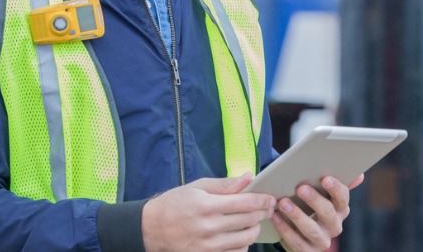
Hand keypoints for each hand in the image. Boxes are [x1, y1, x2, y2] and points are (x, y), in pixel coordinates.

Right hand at [141, 173, 276, 251]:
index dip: (263, 200)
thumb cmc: (175, 203)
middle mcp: (209, 227)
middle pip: (249, 221)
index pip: (246, 203)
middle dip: (263, 213)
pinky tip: (241, 236)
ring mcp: (208, 246)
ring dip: (255, 229)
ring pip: (246, 240)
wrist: (151, 229)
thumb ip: (225, 184)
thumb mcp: (197, 187)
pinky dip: (243, 245)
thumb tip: (249, 177)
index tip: (270, 198)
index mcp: (207, 205)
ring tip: (254, 221)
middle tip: (267, 208)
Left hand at [273, 174, 363, 251]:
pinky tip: (275, 217)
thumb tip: (360, 176)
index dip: (335, 189)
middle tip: (300, 188)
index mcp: (341, 210)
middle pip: (328, 213)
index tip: (325, 178)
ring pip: (311, 229)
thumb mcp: (325, 198)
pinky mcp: (308, 251)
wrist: (304, 237)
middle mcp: (335, 226)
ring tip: (283, 202)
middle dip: (314, 200)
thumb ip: (337, 186)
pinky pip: (296, 241)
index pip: (343, 199)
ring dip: (297, 215)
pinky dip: (284, 228)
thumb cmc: (313, 209)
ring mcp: (322, 241)